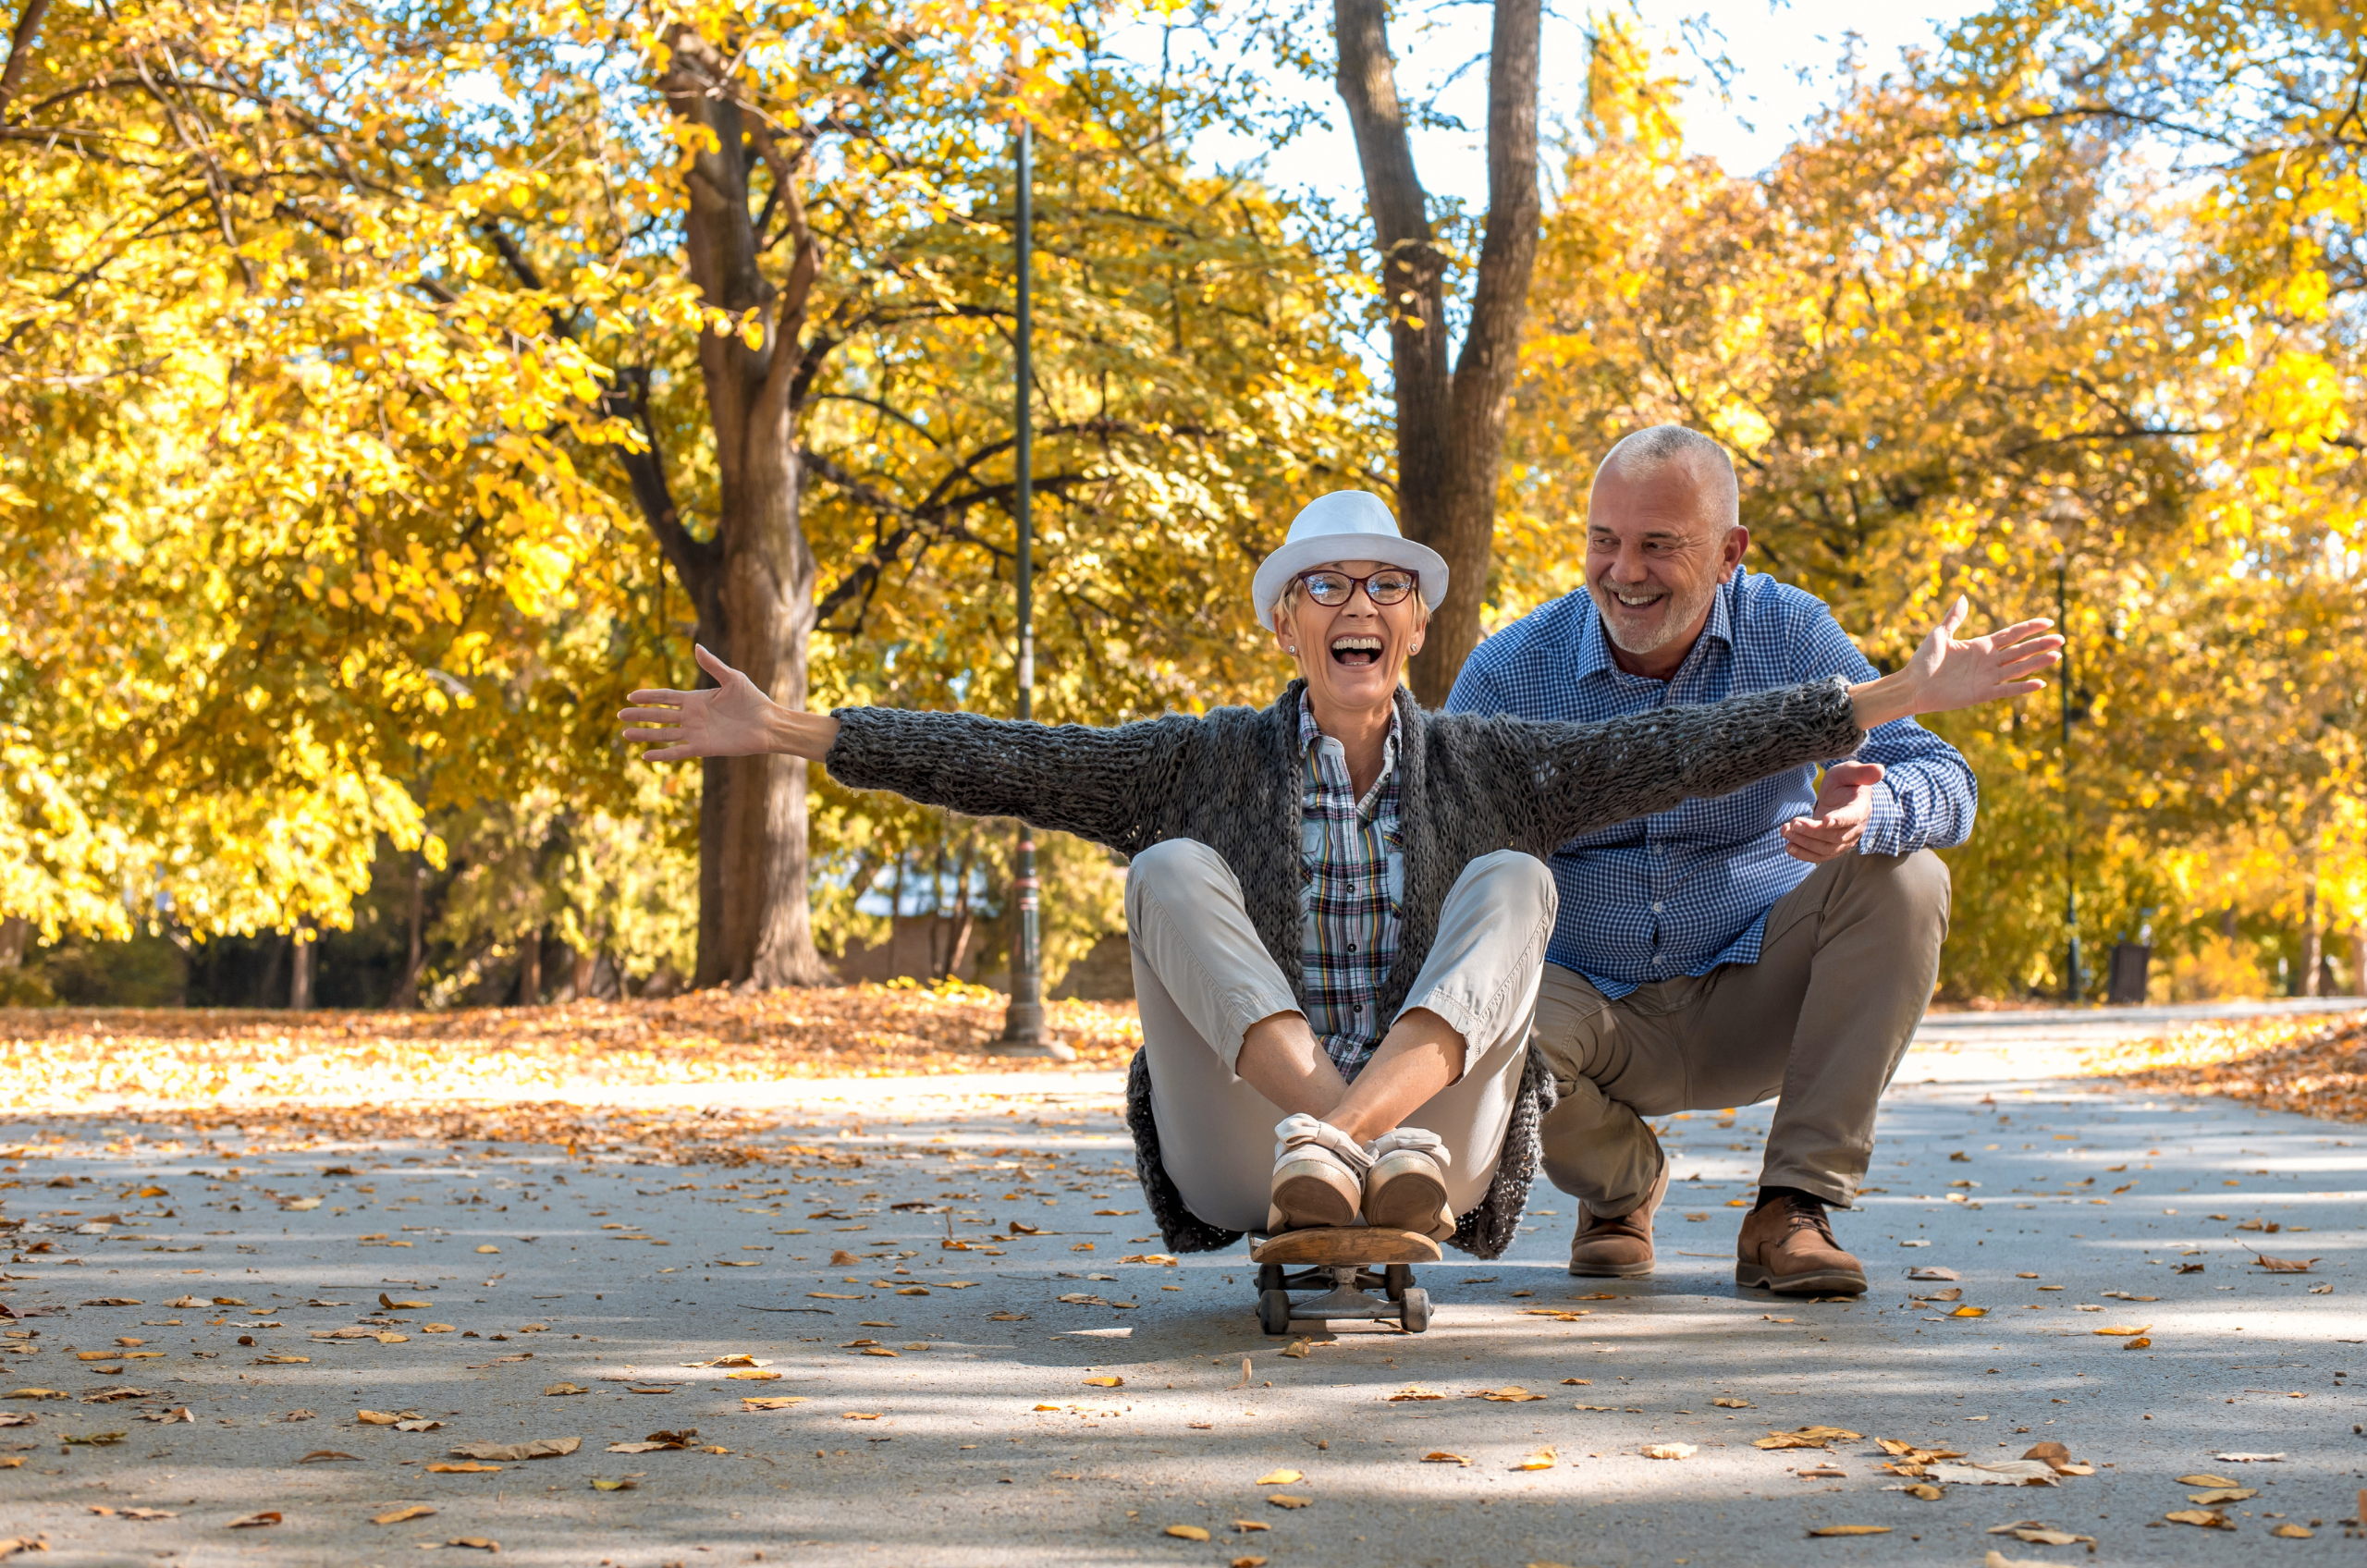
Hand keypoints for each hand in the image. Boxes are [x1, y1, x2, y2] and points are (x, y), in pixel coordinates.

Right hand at [619, 645, 836, 760]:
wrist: (768, 724)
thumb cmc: (753, 700)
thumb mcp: (733, 678)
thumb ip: (713, 665)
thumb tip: (697, 646)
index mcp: (697, 699)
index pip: (666, 697)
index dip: (648, 696)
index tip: (630, 695)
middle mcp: (693, 716)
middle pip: (659, 716)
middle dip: (639, 716)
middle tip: (619, 716)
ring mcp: (696, 733)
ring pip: (664, 734)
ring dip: (645, 735)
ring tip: (625, 735)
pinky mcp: (703, 748)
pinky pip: (678, 752)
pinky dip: (663, 754)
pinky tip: (646, 756)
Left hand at [1781, 760, 1883, 863]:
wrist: (1842, 795)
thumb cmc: (1846, 781)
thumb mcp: (1850, 771)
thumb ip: (1862, 772)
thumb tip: (1880, 770)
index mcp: (1861, 808)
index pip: (1852, 817)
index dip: (1839, 820)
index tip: (1824, 820)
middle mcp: (1855, 828)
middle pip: (1835, 836)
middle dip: (1812, 832)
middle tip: (1793, 822)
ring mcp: (1845, 840)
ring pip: (1826, 849)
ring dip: (1804, 842)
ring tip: (1785, 831)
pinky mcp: (1832, 847)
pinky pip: (1820, 857)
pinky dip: (1804, 854)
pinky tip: (1789, 847)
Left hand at [1849, 597, 2061, 727]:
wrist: (1913, 685)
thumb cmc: (1923, 660)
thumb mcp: (1939, 635)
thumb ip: (1954, 618)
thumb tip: (1963, 597)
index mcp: (1981, 645)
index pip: (2012, 634)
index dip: (2030, 628)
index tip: (2048, 622)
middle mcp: (1989, 661)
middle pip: (2021, 651)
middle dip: (2041, 644)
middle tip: (2062, 639)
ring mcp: (1987, 678)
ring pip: (2018, 669)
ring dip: (2037, 663)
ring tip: (2056, 657)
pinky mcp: (1982, 694)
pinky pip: (2006, 690)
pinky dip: (2022, 688)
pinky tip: (2040, 684)